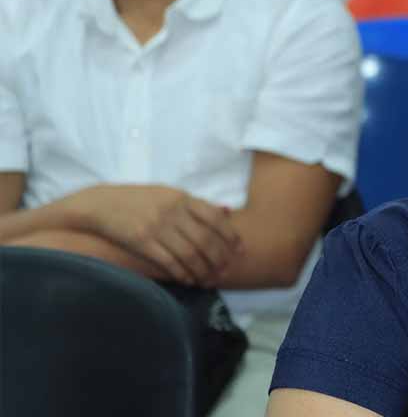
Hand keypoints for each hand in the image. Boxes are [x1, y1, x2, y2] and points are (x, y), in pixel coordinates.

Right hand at [61, 185, 243, 285]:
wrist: (100, 204)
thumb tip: (227, 211)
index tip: (240, 249)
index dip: (230, 235)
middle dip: (219, 258)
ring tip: (208, 280)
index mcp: (181, 197)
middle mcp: (171, 210)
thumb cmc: (139, 200)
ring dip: (202, 270)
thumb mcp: (168, 194)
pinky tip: (188, 280)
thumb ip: (197, 204)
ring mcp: (156, 225)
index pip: (215, 217)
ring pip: (189, 253)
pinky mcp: (141, 241)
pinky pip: (168, 261)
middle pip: (205, 238)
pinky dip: (182, 273)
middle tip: (226, 271)